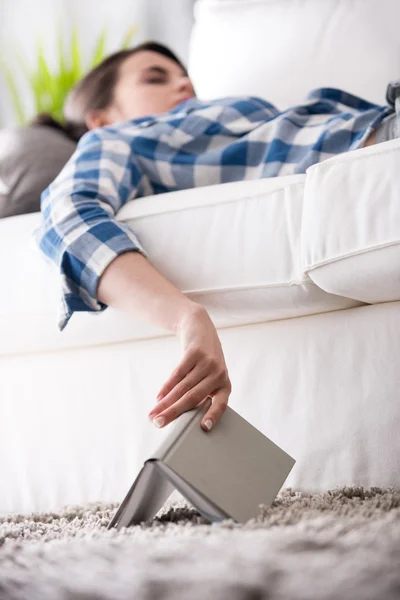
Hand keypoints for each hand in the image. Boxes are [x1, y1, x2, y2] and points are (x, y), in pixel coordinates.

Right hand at [148, 305, 231, 430]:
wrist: (200, 328)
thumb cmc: (203, 361)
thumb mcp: (208, 376)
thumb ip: (199, 393)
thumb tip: (179, 415)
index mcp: (225, 384)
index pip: (221, 404)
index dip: (213, 416)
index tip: (204, 428)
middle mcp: (219, 374)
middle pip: (194, 397)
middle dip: (174, 412)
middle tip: (159, 424)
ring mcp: (207, 363)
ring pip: (183, 388)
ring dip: (165, 403)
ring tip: (154, 414)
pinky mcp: (194, 353)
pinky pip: (177, 374)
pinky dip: (166, 387)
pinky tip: (158, 397)